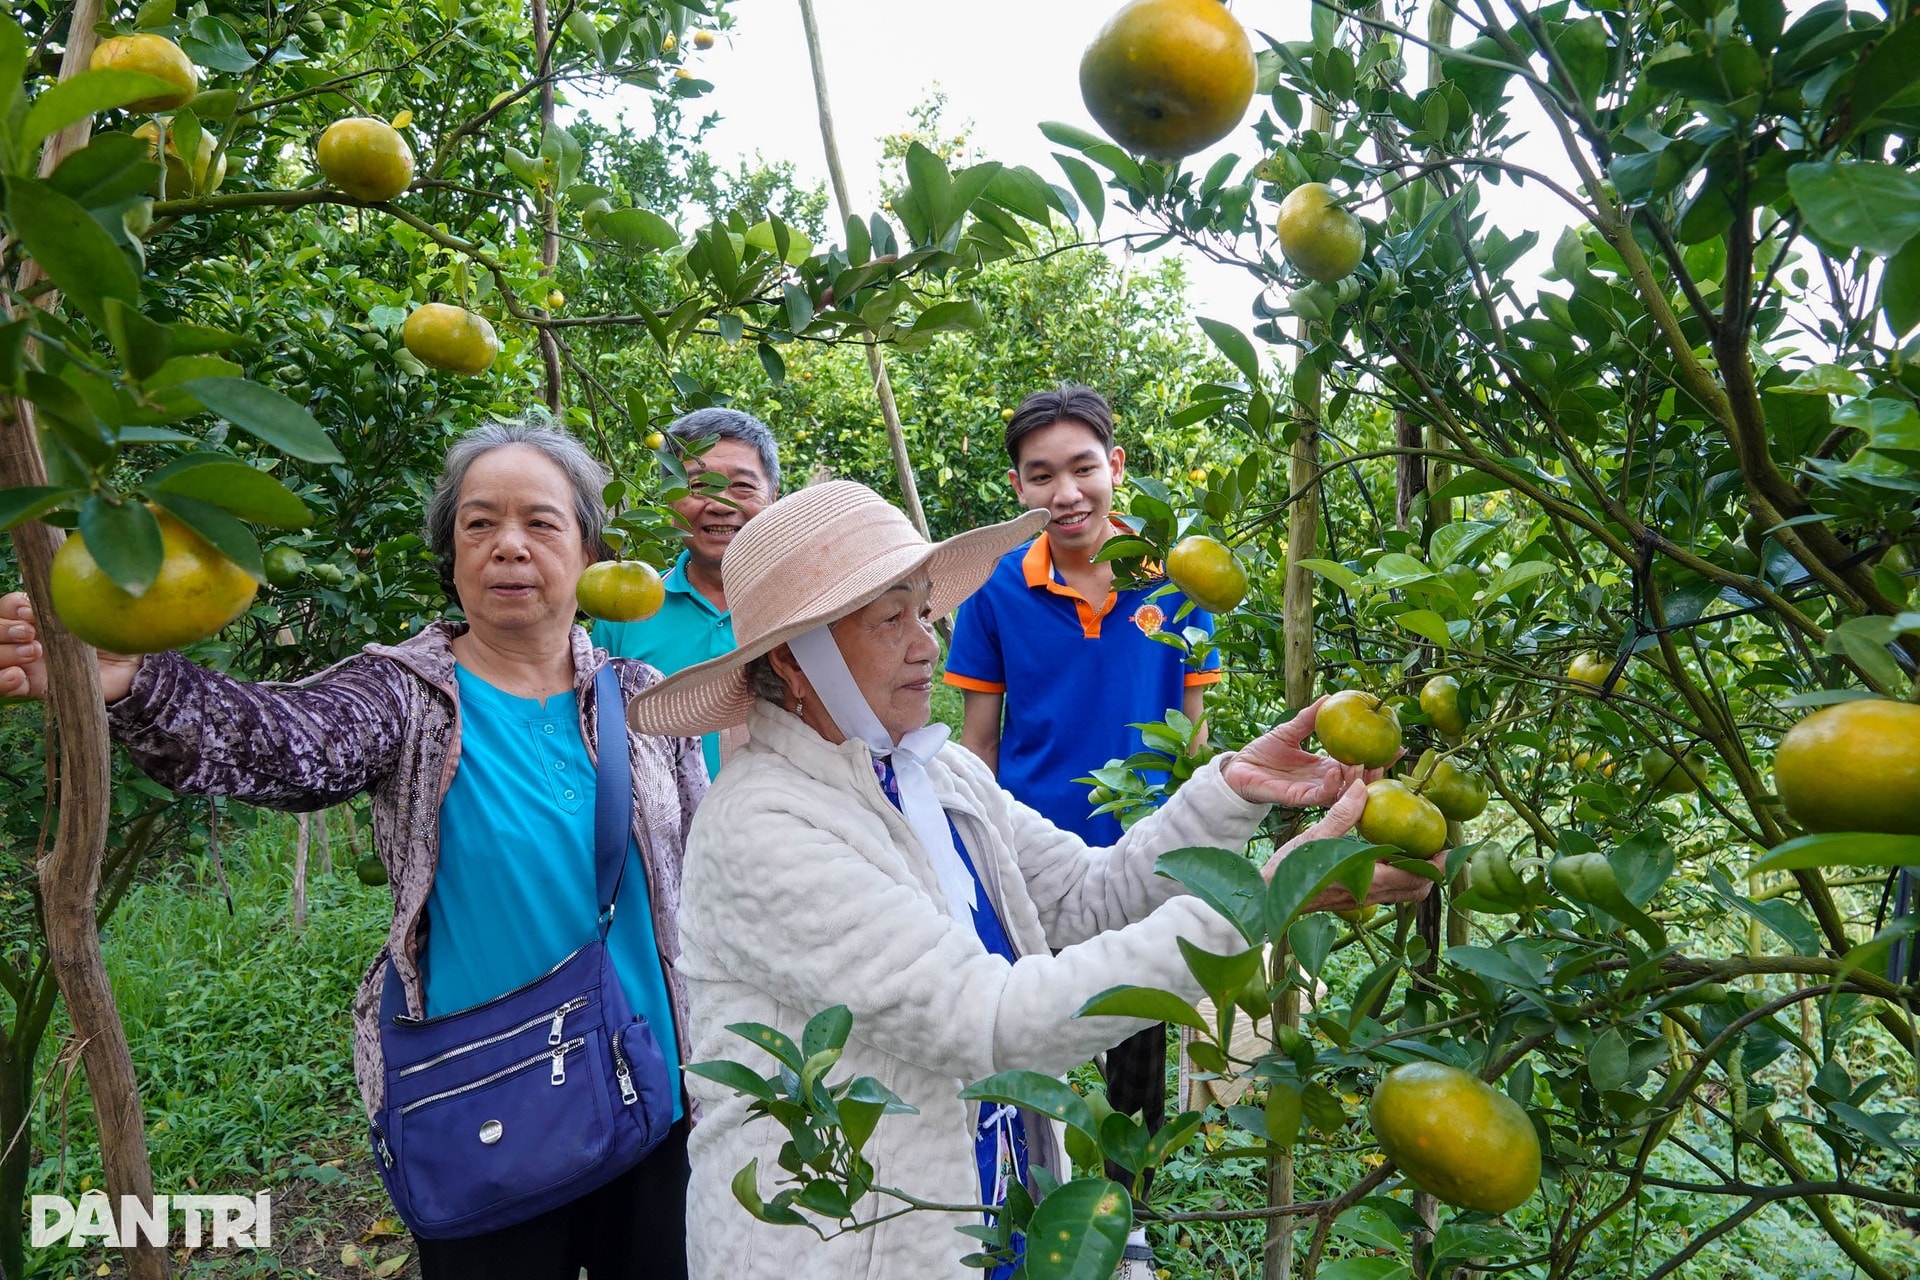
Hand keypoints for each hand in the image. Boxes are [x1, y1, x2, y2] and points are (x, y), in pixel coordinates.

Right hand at [0, 593, 142, 702]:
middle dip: (4, 629)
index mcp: (36, 615)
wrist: (130, 668)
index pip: (7, 607)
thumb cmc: (111, 632)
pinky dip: (2, 680)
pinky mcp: (32, 686)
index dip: (12, 607)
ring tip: (34, 652)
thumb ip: (76, 600)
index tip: (29, 611)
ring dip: (4, 652)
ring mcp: (25, 662)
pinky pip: (2, 686)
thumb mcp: (95, 613)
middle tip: (30, 633)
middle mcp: (24, 637)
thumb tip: (65, 580)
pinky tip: (17, 675)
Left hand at [1224, 696, 1373, 808]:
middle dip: (1374, 772)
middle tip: (1388, 756)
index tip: (1398, 745)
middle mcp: (1322, 782)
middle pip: (1356, 783)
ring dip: (1354, 780)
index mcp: (1324, 767)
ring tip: (1365, 763)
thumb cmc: (1263, 752)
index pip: (1357, 765)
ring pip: (1341, 792)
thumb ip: (1309, 718)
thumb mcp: (1290, 730)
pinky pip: (1316, 797)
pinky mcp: (1295, 799)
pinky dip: (1328, 786)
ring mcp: (1310, 792)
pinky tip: (1335, 771)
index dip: (1377, 757)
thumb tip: (1329, 697)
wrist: (1238, 768)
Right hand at [1260, 778, 1445, 907]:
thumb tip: (1362, 785)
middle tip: (1435, 850)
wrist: (1266, 899)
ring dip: (1413, 875)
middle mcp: (1368, 895)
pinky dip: (1394, 876)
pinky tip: (1383, 856)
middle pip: (1414, 890)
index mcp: (1366, 880)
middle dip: (1429, 873)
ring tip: (1414, 851)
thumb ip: (1342, 814)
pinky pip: (1384, 891)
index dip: (1435, 865)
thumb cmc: (1289, 870)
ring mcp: (1359, 900)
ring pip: (1400, 893)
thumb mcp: (1315, 838)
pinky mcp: (1349, 900)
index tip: (1446, 848)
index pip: (1415, 877)